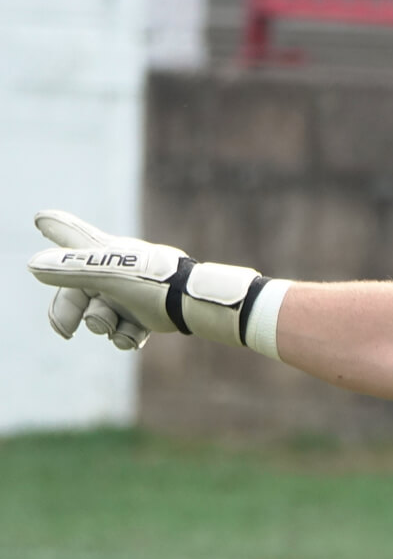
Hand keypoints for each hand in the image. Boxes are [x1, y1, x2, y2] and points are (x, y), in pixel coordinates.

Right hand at [27, 210, 263, 349]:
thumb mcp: (106, 275)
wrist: (192, 303)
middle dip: (68, 313)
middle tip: (65, 330)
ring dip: (103, 326)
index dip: (56, 230)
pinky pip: (125, 332)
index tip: (42, 219)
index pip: (73, 238)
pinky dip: (126, 338)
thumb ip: (70, 270)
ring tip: (114, 325)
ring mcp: (131, 294)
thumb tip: (34, 266)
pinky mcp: (147, 315)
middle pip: (77, 293)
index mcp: (104, 254)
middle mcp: (115, 272)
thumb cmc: (151, 282)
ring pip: (100, 317)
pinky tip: (136, 337)